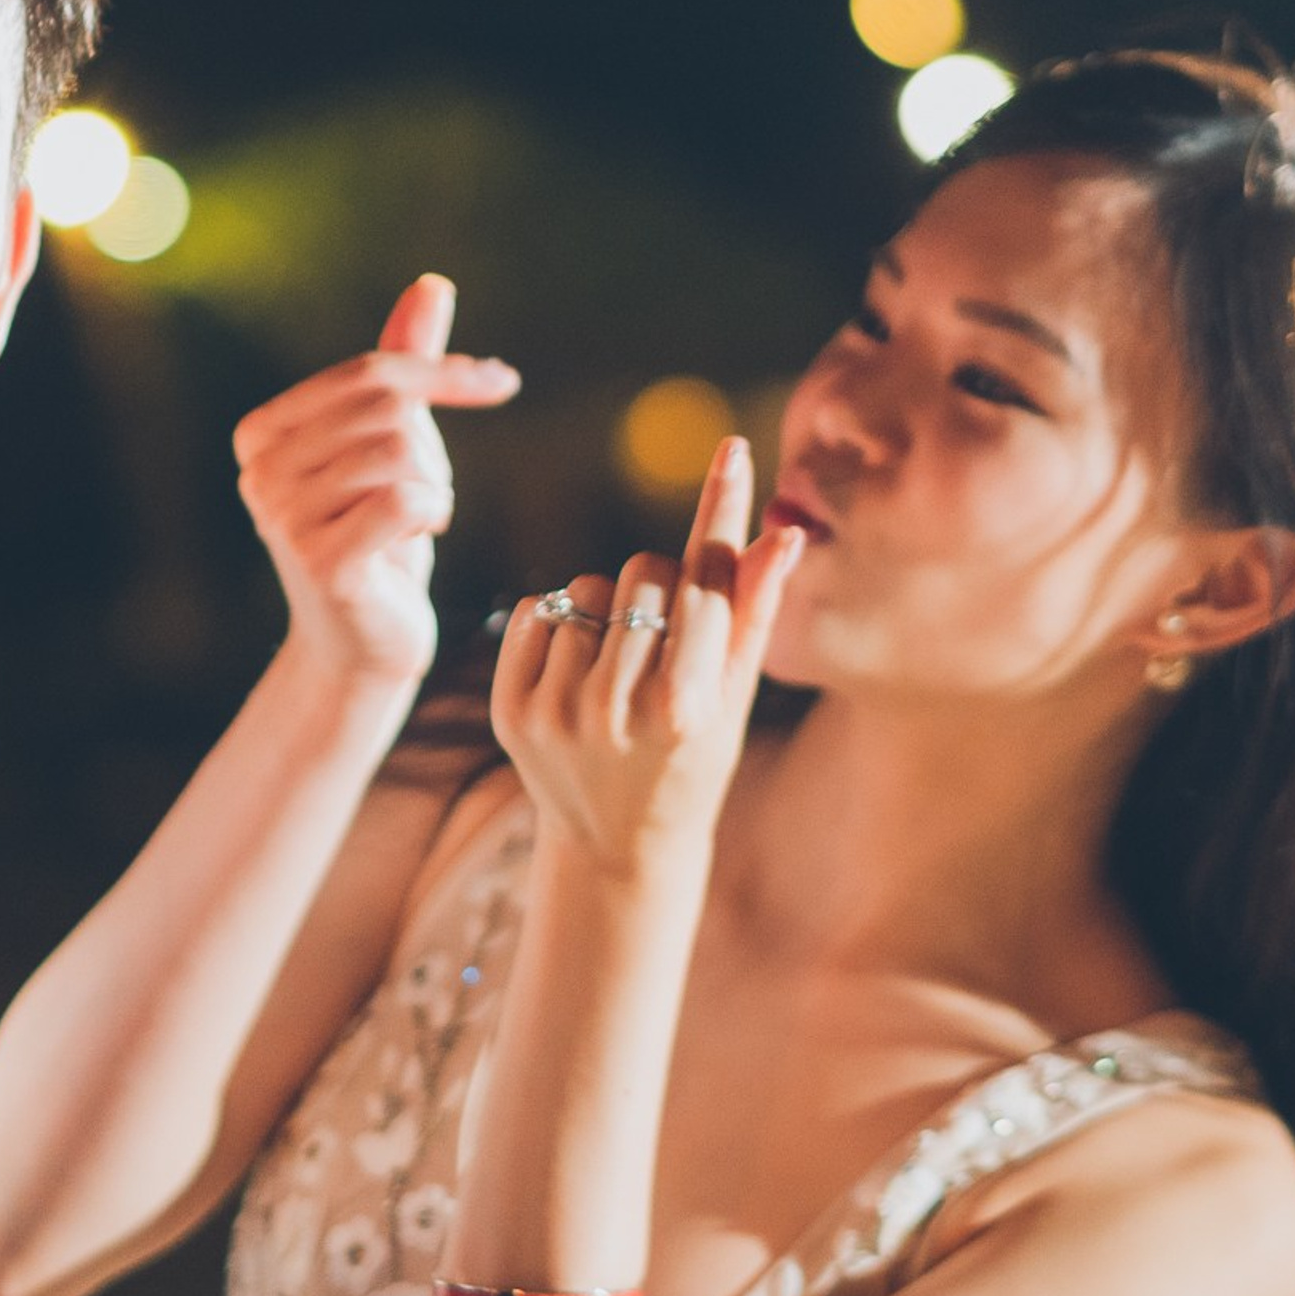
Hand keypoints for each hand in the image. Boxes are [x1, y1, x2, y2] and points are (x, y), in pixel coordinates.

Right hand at [233, 275, 519, 685]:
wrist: (364, 645)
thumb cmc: (377, 539)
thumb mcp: (389, 446)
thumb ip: (404, 366)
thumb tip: (433, 285)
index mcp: (260, 432)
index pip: (369, 372)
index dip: (443, 372)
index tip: (501, 382)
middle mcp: (259, 470)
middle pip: (386, 410)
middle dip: (433, 445)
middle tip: (431, 492)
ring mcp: (283, 517)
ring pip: (400, 452)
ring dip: (435, 484)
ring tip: (419, 520)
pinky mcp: (321, 561)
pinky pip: (405, 498)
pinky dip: (433, 510)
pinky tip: (422, 534)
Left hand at [492, 436, 803, 876]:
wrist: (620, 847)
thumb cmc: (695, 760)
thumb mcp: (735, 697)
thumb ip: (753, 612)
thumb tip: (783, 531)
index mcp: (685, 708)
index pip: (706, 579)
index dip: (722, 509)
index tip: (733, 449)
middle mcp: (617, 710)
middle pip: (643, 571)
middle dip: (662, 587)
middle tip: (668, 641)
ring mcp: (556, 711)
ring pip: (586, 587)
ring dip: (609, 611)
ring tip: (621, 668)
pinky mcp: (511, 710)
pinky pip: (536, 611)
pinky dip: (559, 626)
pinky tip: (579, 671)